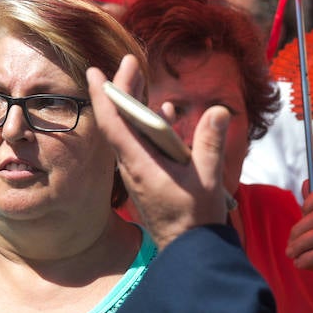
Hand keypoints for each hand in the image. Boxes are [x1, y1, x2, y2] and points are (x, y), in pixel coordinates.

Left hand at [87, 54, 230, 249]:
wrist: (188, 250)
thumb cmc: (195, 218)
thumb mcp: (207, 178)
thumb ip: (210, 143)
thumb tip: (217, 111)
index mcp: (140, 163)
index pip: (114, 124)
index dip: (103, 96)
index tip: (95, 72)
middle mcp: (133, 165)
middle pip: (121, 121)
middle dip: (124, 89)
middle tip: (129, 62)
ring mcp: (140, 171)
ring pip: (131, 131)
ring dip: (137, 105)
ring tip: (142, 80)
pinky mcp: (148, 177)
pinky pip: (143, 145)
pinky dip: (150, 126)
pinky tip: (164, 112)